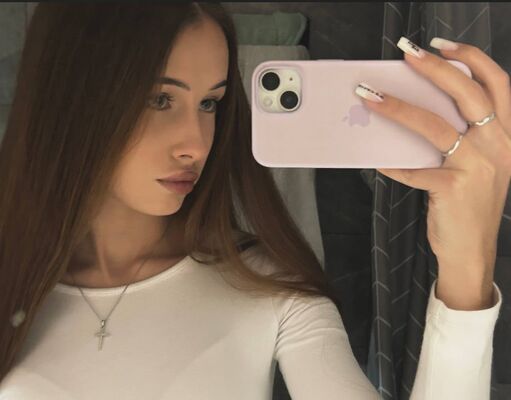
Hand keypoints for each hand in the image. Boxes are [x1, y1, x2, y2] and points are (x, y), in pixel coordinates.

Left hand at [356, 36, 510, 309]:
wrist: (471, 252)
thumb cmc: (467, 205)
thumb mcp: (475, 165)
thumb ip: (458, 138)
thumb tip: (414, 110)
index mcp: (506, 136)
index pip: (497, 84)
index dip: (471, 59)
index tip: (442, 46)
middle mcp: (499, 146)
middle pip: (468, 95)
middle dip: (436, 69)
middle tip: (407, 53)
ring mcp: (479, 168)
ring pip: (435, 126)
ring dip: (399, 108)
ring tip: (371, 96)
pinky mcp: (455, 189)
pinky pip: (416, 170)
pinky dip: (393, 163)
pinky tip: (375, 159)